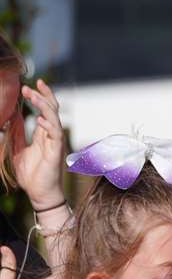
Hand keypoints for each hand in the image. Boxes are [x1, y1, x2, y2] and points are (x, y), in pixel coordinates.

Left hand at [11, 80, 66, 211]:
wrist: (39, 193)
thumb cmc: (31, 175)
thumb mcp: (18, 150)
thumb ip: (17, 136)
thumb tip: (8, 121)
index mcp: (44, 134)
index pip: (45, 111)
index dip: (39, 97)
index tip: (29, 85)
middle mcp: (52, 136)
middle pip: (52, 110)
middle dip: (42, 96)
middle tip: (29, 86)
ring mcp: (56, 143)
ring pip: (54, 119)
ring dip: (43, 106)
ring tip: (32, 96)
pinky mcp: (57, 152)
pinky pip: (56, 135)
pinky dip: (48, 126)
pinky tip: (38, 119)